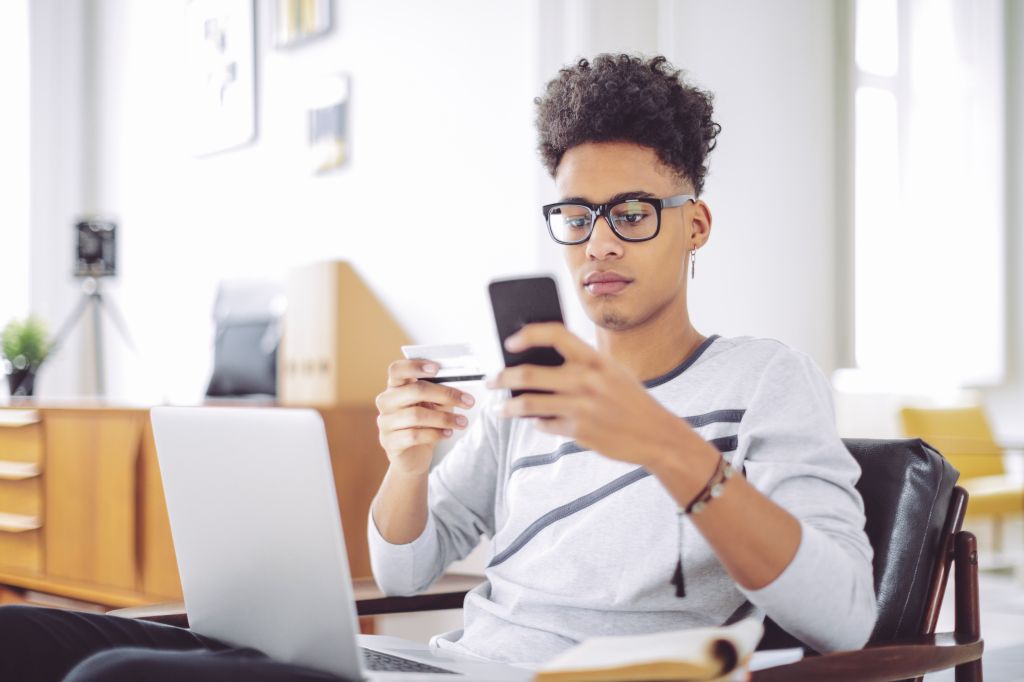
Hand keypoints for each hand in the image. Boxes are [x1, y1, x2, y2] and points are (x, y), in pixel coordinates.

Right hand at [375, 359, 475, 476]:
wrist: (413, 457)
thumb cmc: (425, 425)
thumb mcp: (435, 406)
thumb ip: (441, 395)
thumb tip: (459, 391)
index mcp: (395, 387)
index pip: (397, 370)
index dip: (415, 366)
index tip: (437, 368)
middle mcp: (386, 401)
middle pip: (413, 391)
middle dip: (445, 394)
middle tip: (468, 401)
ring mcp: (385, 422)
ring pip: (416, 415)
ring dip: (445, 418)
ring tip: (463, 422)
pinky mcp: (389, 442)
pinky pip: (413, 435)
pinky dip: (435, 434)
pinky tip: (448, 434)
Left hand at [486, 323, 708, 469]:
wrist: (657, 435)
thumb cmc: (631, 400)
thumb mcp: (612, 372)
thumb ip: (581, 366)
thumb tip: (537, 363)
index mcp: (595, 358)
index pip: (553, 334)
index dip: (527, 335)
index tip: (509, 342)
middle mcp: (586, 380)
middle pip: (529, 374)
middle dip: (502, 378)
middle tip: (490, 382)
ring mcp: (581, 407)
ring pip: (529, 404)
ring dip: (508, 407)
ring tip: (499, 409)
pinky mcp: (578, 431)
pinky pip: (544, 425)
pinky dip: (536, 423)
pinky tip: (535, 421)